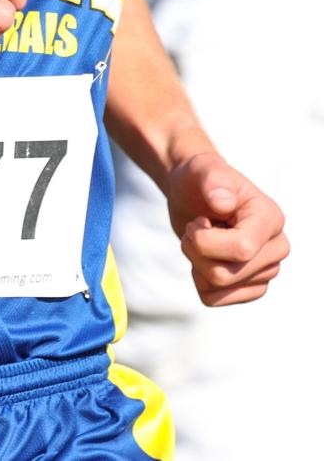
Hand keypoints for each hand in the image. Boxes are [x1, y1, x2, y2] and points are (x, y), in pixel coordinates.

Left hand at [167, 151, 287, 305]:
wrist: (192, 192)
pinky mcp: (250, 286)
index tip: (196, 220)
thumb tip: (224, 202)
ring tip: (201, 240)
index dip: (206, 241)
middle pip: (227, 273)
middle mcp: (276, 248)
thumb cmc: (199, 179)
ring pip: (219, 288)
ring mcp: (265, 270)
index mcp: (271, 218)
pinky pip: (214, 299)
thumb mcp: (202, 169)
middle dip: (196, 250)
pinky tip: (204, 257)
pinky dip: (198, 280)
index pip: (243, 250)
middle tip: (195, 227)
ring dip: (196, 263)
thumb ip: (213, 179)